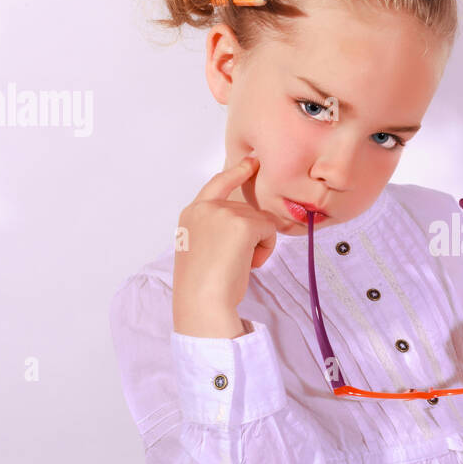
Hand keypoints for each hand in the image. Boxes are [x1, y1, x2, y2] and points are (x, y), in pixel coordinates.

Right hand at [172, 156, 279, 337]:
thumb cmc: (202, 285)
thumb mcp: (203, 247)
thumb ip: (218, 230)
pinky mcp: (242, 222)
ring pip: (262, 220)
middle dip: (251, 235)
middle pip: (248, 210)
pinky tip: (248, 263)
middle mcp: (206, 207)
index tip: (251, 162)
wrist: (202, 300)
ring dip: (258, 244)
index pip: (218, 183)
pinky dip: (265, 248)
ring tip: (237, 263)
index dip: (237, 173)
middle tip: (234, 260)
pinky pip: (270, 228)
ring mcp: (224, 212)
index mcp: (192, 213)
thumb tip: (249, 227)